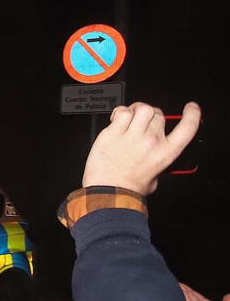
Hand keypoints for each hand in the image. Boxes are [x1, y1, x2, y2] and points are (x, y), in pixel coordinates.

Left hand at [82, 101, 199, 194]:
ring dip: (136, 110)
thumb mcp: (156, 177)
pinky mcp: (113, 133)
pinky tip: (116, 120)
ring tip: (129, 119)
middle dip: (151, 116)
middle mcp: (152, 141)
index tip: (191, 108)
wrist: (108, 191)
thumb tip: (156, 155)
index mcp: (166, 152)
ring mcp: (132, 136)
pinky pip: (122, 112)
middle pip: (158, 114)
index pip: (187, 127)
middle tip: (141, 123)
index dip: (192, 114)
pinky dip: (120, 112)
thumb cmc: (129, 188)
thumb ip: (158, 160)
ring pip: (142, 109)